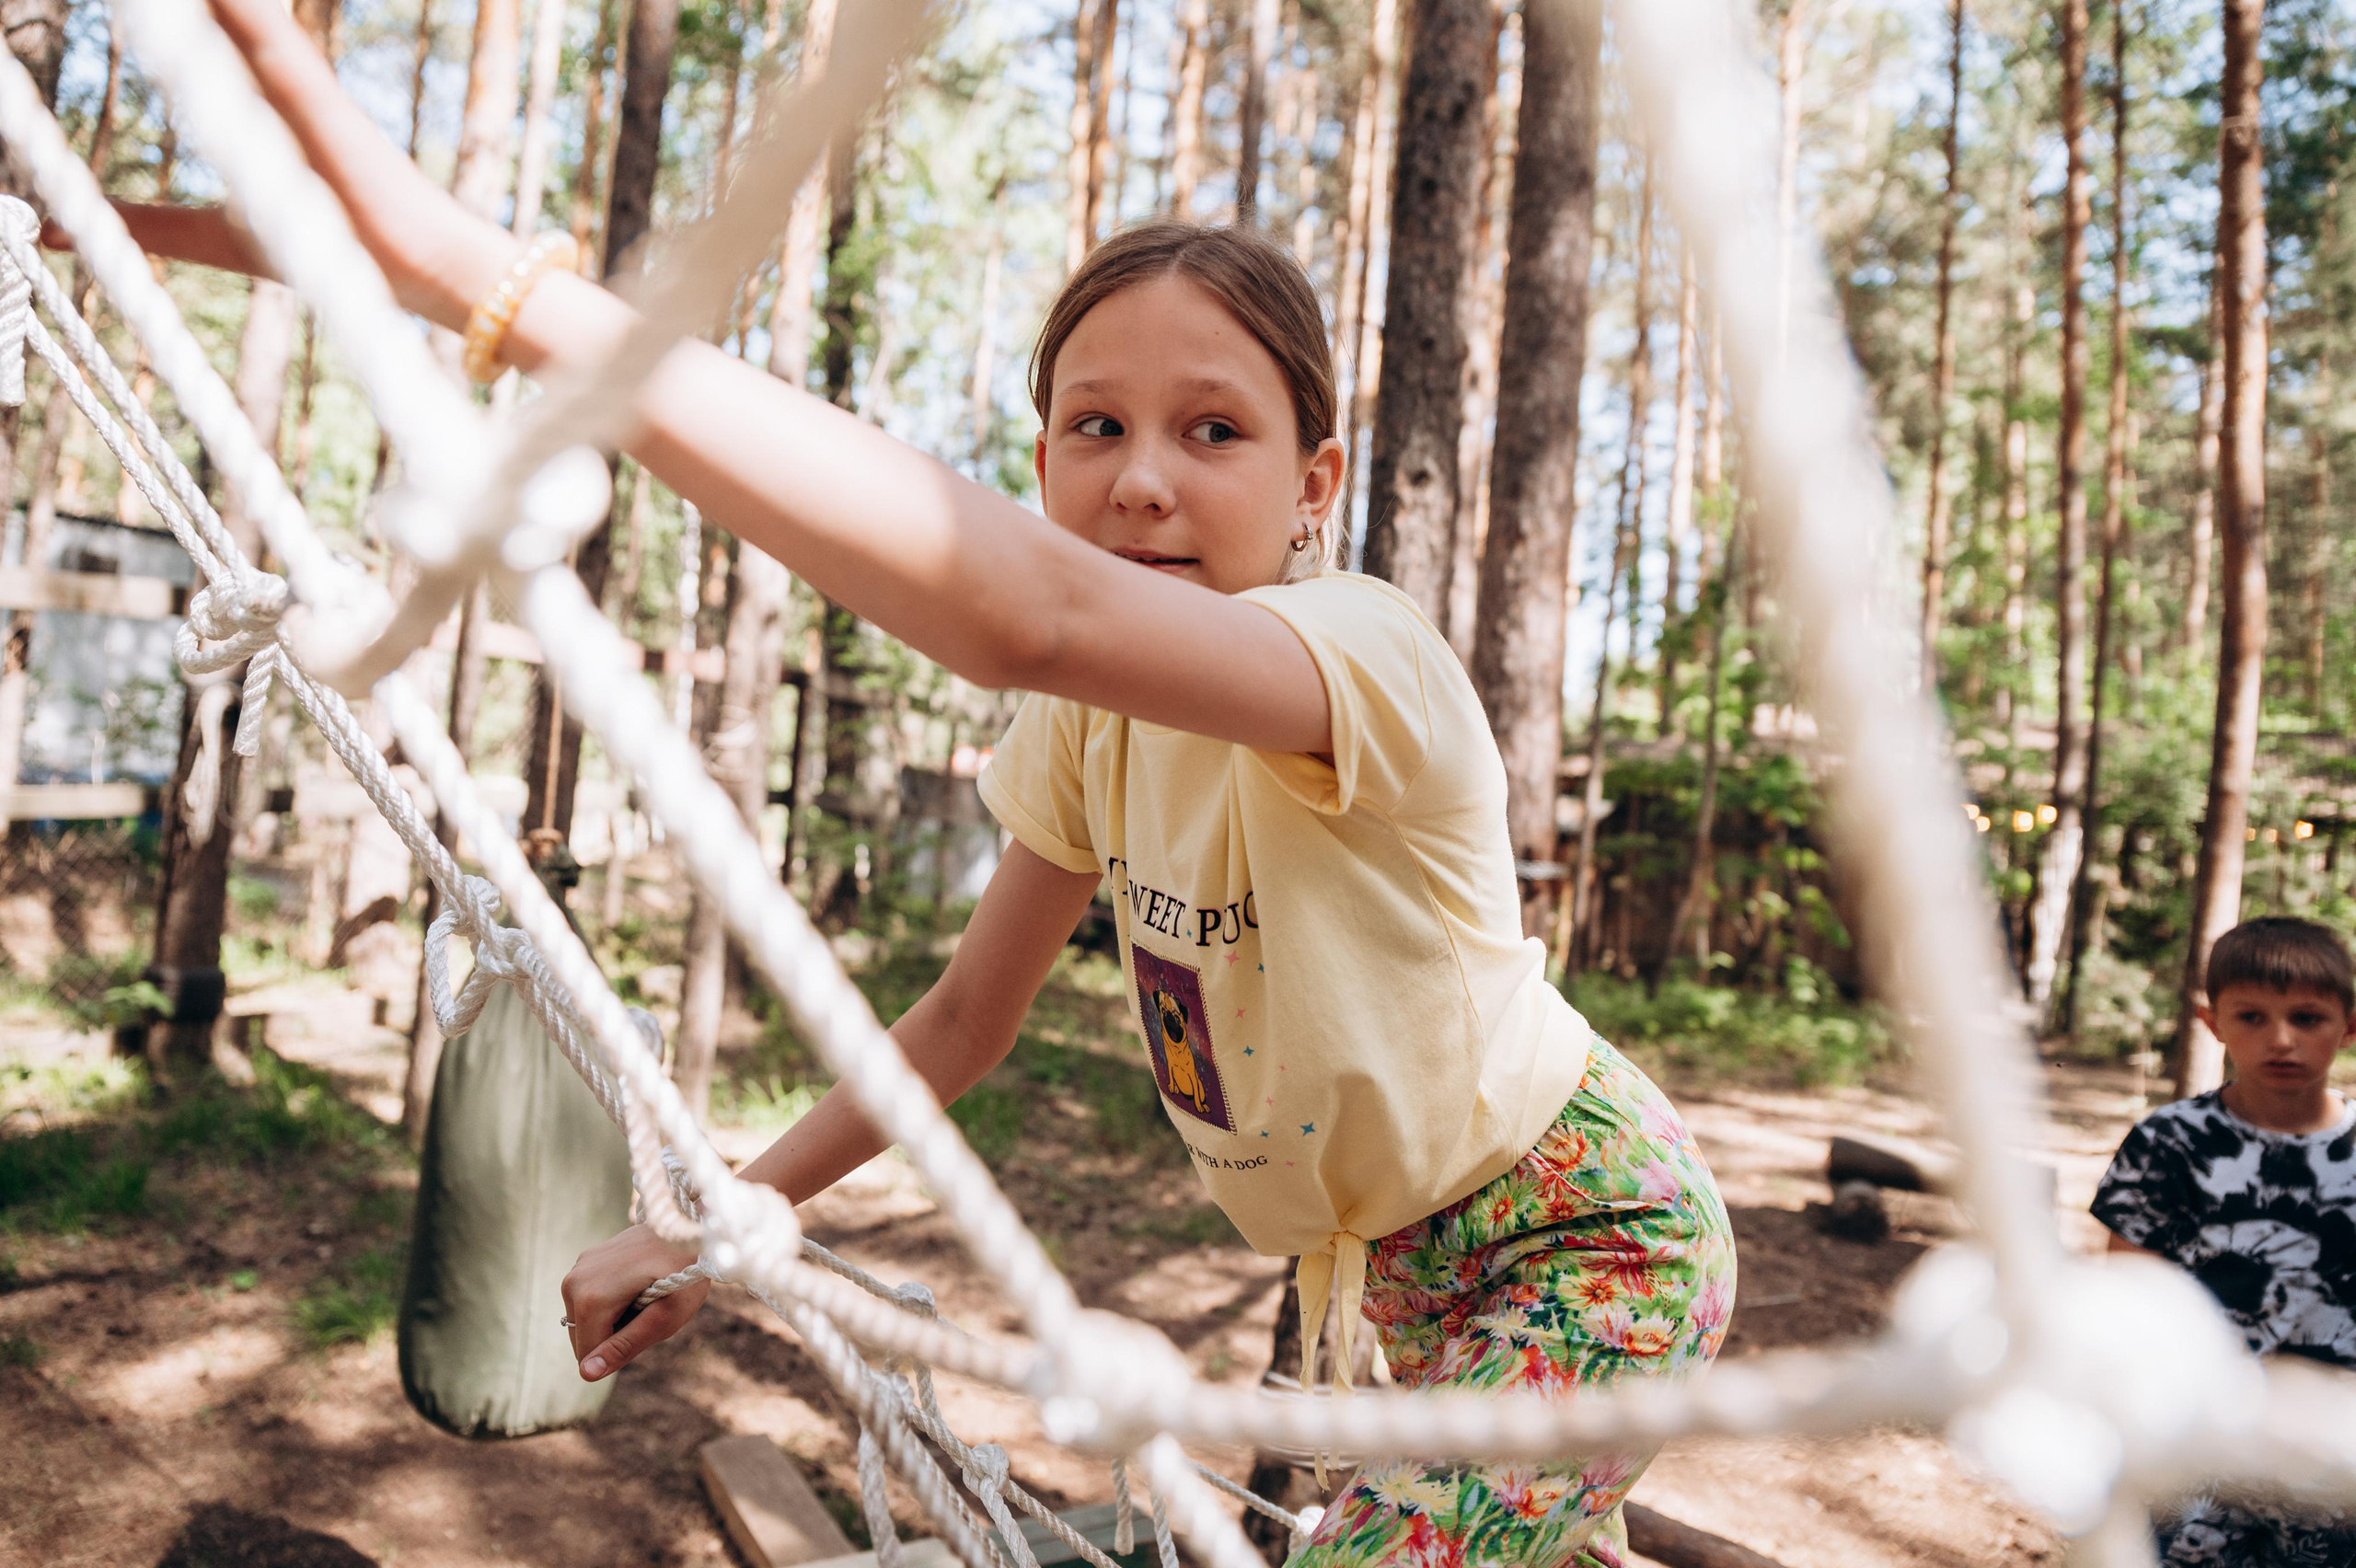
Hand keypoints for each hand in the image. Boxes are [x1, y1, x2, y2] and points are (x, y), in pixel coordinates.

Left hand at [110, 0, 518, 327]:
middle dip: (179, 4)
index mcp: (252, 98)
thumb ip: (143, 224)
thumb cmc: (325, 250)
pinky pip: (261, 27)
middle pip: (215, 13)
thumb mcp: (211, 236)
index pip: (200, 30)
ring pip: (234, 13)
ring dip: (203, 2)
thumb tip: (51, 232)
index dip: (168, 14)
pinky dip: (233, 9)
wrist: (413, 263)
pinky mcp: (307, 91)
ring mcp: (290, 79)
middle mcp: (269, 76)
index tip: (140, 3)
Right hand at [561, 1224, 708, 1381]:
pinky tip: (636, 1282)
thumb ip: (624, 1347)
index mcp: (591, 1298)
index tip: (649, 1322)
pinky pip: (590, 1301)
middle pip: (583, 1339)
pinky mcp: (584, 1261)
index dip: (622, 1352)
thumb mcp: (665, 1318)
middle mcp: (574, 1281)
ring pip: (586, 1321)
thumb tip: (585, 1374)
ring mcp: (577, 1268)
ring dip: (613, 1320)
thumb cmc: (686, 1274)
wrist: (692, 1226)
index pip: (588, 1356)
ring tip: (644, 1294)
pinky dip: (611, 1303)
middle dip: (615, 1335)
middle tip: (649, 1308)